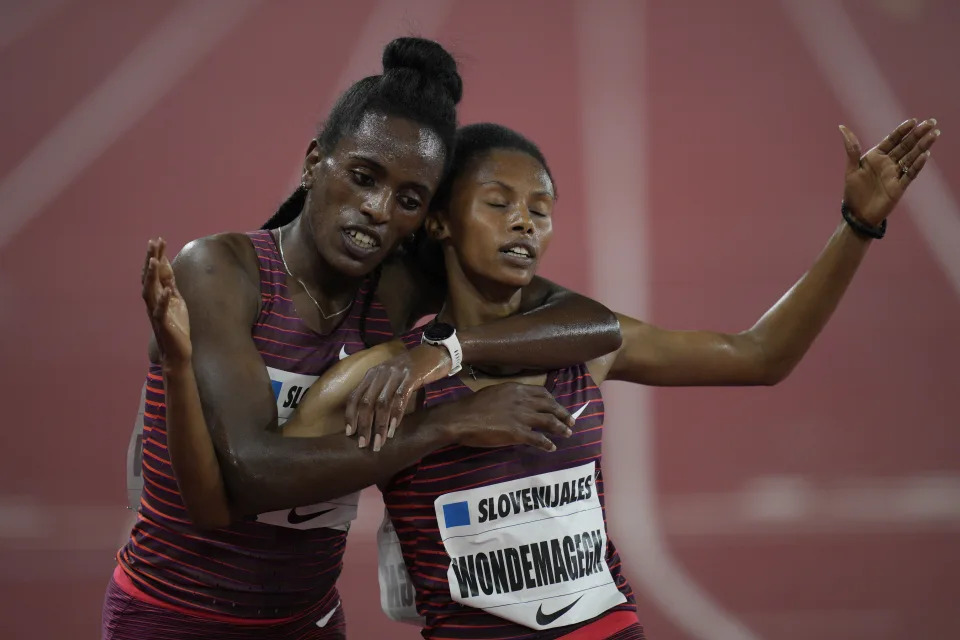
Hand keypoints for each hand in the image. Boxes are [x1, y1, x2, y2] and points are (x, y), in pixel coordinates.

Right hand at [141, 238, 190, 366]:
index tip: (158, 240)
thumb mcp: (176, 301)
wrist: (178, 351)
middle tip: (153, 242)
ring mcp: (156, 312)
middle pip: (149, 277)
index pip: (155, 272)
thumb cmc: (176, 326)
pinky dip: (163, 299)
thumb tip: (167, 267)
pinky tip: (167, 290)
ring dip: (152, 276)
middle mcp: (153, 302)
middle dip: (151, 259)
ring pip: (150, 291)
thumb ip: (170, 285)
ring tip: (155, 260)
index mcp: (157, 295)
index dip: (156, 256)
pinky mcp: (163, 324)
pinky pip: (161, 310)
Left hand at [345, 344, 450, 450]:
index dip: (350, 416)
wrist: (433, 352)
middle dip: (364, 426)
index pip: (354, 396)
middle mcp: (381, 373)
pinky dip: (396, 415)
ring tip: (379, 442)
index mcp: (372, 374)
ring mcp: (396, 374)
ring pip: (382, 403)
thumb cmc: (412, 370)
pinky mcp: (411, 376)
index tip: (350, 434)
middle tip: (364, 444)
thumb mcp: (391, 378)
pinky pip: (400, 398)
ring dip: (379, 425)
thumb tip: (369, 417)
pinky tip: (394, 429)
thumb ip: (380, 392)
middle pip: (366, 402)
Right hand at [434, 383, 574, 451]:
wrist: (461, 418)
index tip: (559, 406)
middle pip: (550, 406)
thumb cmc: (473, 406)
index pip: (543, 393)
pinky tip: (551, 447)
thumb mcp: (494, 393)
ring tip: (567, 434)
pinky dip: (547, 444)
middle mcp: (523, 401)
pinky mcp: (517, 433)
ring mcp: (521, 417)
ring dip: (561, 428)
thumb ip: (510, 397)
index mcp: (516, 389)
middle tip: (571, 421)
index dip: (554, 401)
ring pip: (549, 422)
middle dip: (563, 414)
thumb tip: (518, 403)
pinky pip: (538, 439)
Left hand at [839, 118, 939, 225]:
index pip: (892, 140)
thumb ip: (851, 148)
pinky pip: (910, 174)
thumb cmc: (853, 192)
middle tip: (931, 122)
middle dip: (918, 134)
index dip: (902, 130)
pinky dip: (917, 165)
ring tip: (933, 135)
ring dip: (922, 146)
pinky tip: (925, 156)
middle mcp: (888, 163)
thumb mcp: (851, 168)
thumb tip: (842, 127)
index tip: (913, 121)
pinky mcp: (899, 187)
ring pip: (911, 157)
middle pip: (905, 146)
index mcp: (876, 157)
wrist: (857, 215)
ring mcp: (895, 174)